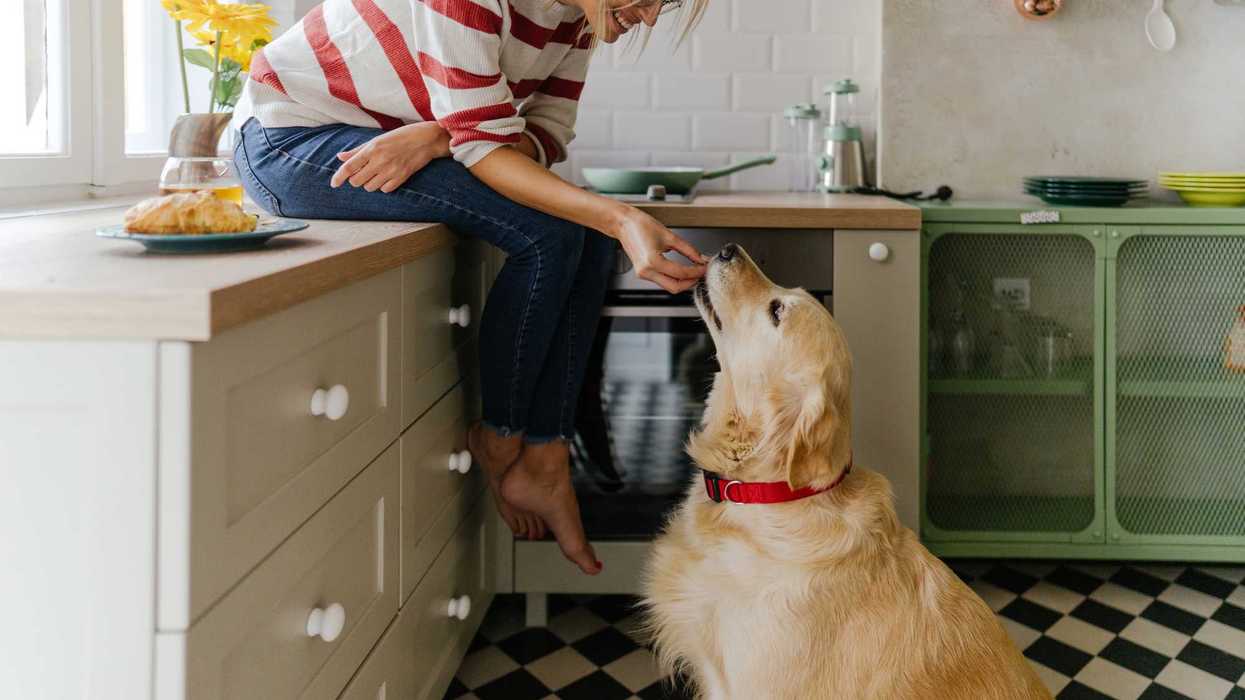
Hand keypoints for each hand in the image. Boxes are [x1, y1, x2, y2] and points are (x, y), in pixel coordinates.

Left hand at [330, 122, 450, 192]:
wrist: (426, 139)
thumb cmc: (401, 136)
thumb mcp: (377, 139)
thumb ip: (358, 150)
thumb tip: (340, 157)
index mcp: (372, 149)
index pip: (349, 166)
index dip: (339, 177)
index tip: (334, 184)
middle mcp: (380, 161)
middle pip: (357, 181)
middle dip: (355, 179)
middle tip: (361, 173)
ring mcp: (391, 171)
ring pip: (369, 187)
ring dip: (369, 183)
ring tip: (376, 173)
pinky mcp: (401, 178)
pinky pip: (385, 189)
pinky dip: (382, 186)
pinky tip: (387, 177)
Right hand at [613, 209, 706, 293]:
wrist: (623, 223)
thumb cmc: (641, 225)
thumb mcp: (670, 236)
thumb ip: (688, 250)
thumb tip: (701, 259)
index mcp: (652, 261)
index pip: (681, 273)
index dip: (696, 272)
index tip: (705, 267)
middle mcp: (646, 271)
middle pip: (675, 287)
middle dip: (691, 282)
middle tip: (701, 273)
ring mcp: (643, 274)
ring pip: (669, 286)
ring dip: (683, 282)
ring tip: (694, 271)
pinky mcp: (643, 273)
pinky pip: (662, 281)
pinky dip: (674, 278)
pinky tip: (682, 271)